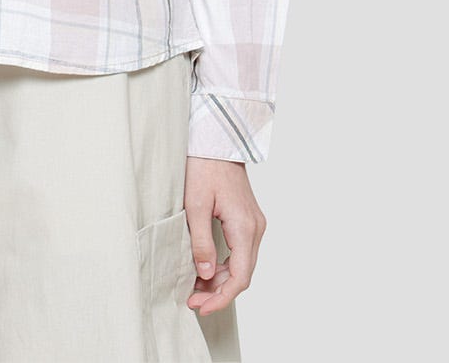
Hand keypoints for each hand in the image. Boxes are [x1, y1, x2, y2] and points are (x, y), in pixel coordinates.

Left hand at [182, 155, 265, 316]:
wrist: (215, 140)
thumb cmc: (204, 166)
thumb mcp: (195, 204)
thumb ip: (201, 242)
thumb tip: (205, 274)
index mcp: (244, 227)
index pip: (240, 277)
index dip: (221, 298)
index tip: (201, 308)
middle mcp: (255, 228)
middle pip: (242, 274)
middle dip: (218, 292)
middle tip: (193, 301)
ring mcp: (254, 223)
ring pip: (242, 264)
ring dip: (220, 279)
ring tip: (195, 288)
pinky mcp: (247, 219)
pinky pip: (240, 251)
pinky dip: (224, 264)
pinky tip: (205, 269)